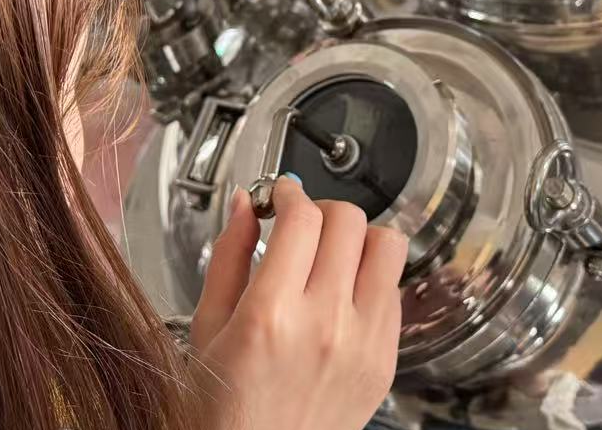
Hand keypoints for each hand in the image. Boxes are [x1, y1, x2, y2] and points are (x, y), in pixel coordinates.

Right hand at [191, 178, 408, 429]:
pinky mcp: (385, 361)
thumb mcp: (207, 328)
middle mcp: (325, 325)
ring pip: (389, 247)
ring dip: (359, 236)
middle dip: (322, 209)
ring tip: (332, 250)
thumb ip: (229, 257)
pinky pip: (394, 292)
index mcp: (272, 314)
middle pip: (350, 222)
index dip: (290, 193)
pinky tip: (344, 291)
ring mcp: (363, 343)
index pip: (303, 218)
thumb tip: (247, 205)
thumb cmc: (225, 411)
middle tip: (302, 222)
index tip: (281, 194)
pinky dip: (372, 278)